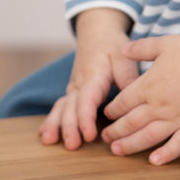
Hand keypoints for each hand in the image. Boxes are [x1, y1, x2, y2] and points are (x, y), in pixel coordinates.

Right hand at [39, 11, 138, 148]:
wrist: (97, 33)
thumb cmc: (112, 46)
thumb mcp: (124, 56)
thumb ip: (128, 76)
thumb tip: (134, 97)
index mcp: (93, 76)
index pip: (87, 100)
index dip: (86, 118)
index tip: (89, 134)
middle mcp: (79, 84)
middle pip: (70, 107)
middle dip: (69, 127)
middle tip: (72, 145)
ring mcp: (73, 88)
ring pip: (61, 108)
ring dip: (55, 125)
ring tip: (49, 141)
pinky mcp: (72, 92)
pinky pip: (59, 107)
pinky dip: (51, 120)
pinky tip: (45, 135)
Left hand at [101, 31, 179, 164]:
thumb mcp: (162, 43)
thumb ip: (140, 48)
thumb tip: (122, 49)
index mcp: (149, 86)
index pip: (123, 103)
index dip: (112, 110)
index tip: (107, 114)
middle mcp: (159, 105)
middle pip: (131, 123)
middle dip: (116, 131)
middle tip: (106, 138)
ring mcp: (177, 118)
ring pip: (149, 137)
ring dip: (131, 145)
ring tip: (118, 151)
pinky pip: (179, 144)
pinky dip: (166, 154)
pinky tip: (154, 161)